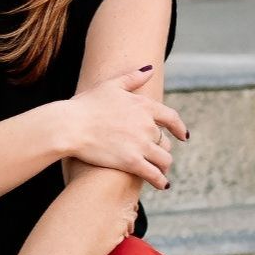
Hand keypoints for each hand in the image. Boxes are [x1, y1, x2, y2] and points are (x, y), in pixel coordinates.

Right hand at [65, 64, 188, 190]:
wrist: (70, 125)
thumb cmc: (86, 105)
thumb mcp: (110, 85)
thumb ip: (132, 78)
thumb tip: (150, 69)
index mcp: (144, 105)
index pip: (172, 118)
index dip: (179, 128)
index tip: (183, 136)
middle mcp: (147, 125)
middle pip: (164, 141)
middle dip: (161, 149)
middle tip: (157, 156)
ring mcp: (141, 144)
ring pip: (164, 159)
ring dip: (164, 166)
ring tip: (160, 171)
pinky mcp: (132, 162)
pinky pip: (154, 175)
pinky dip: (161, 181)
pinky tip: (162, 184)